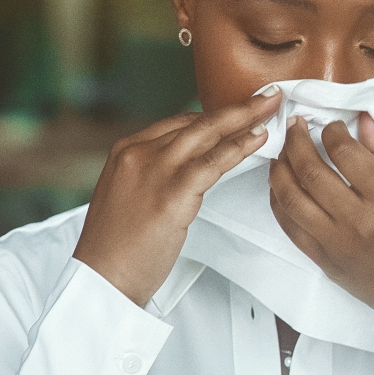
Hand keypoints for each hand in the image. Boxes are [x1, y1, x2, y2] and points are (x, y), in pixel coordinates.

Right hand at [74, 93, 281, 305]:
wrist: (102, 278)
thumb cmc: (116, 248)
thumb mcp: (128, 198)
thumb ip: (153, 176)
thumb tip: (189, 168)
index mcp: (125, 151)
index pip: (177, 124)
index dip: (212, 117)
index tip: (237, 112)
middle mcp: (138, 153)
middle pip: (195, 122)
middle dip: (235, 108)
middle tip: (267, 96)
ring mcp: (154, 170)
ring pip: (207, 134)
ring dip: (245, 118)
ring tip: (272, 108)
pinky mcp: (172, 193)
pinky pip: (214, 162)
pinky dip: (240, 147)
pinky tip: (259, 139)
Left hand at [269, 114, 373, 330]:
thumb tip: (364, 120)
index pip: (346, 154)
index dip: (331, 132)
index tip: (331, 126)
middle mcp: (358, 220)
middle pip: (311, 172)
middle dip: (296, 141)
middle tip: (296, 126)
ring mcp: (336, 243)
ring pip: (291, 198)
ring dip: (279, 169)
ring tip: (281, 152)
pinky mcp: (323, 260)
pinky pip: (289, 227)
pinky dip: (278, 202)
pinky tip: (279, 185)